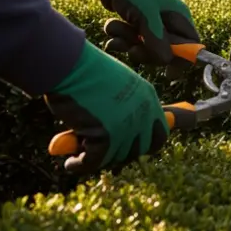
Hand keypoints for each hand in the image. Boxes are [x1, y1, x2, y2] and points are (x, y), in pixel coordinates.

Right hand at [45, 42, 169, 174]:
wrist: (71, 65)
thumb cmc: (86, 71)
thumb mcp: (115, 86)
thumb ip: (122, 108)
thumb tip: (114, 133)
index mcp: (148, 99)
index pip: (160, 134)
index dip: (145, 143)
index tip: (128, 147)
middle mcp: (142, 114)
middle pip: (140, 149)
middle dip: (121, 154)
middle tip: (101, 152)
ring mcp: (126, 126)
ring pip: (115, 157)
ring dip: (97, 158)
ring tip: (80, 154)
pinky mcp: (106, 136)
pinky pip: (94, 161)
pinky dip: (80, 165)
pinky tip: (70, 163)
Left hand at [92, 0, 199, 78]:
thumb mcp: (146, 15)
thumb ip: (157, 40)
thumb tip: (168, 63)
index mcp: (178, 17)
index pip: (190, 45)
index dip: (182, 60)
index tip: (168, 73)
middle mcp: (167, 22)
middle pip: (165, 51)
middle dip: (146, 52)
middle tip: (132, 49)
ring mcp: (151, 23)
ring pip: (144, 47)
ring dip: (127, 44)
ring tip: (114, 31)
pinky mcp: (135, 24)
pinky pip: (130, 41)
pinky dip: (119, 40)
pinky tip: (110, 34)